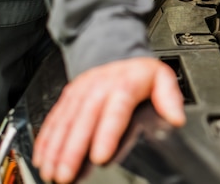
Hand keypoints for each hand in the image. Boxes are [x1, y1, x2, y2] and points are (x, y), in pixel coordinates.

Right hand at [32, 57, 184, 182]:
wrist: (116, 48)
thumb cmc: (139, 72)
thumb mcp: (162, 78)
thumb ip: (169, 98)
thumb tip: (176, 118)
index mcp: (123, 85)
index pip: (115, 111)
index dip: (106, 134)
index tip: (101, 156)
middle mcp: (98, 88)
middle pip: (84, 120)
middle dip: (73, 150)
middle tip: (66, 175)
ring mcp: (80, 92)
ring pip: (65, 122)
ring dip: (56, 149)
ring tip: (52, 172)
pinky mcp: (67, 97)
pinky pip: (54, 118)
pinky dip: (45, 139)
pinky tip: (42, 158)